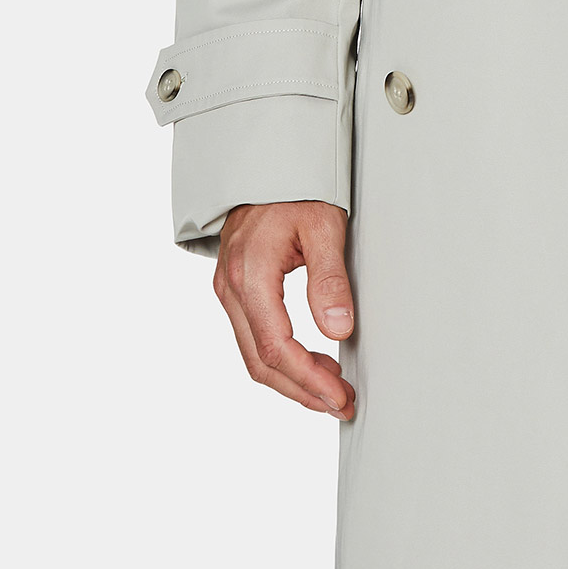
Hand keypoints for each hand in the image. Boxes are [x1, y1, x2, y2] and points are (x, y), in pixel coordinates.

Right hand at [213, 201, 355, 416]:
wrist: (267, 165)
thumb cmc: (297, 189)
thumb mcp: (324, 226)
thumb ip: (329, 278)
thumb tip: (339, 331)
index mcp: (250, 274)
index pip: (275, 346)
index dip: (307, 379)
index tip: (337, 396)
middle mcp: (231, 288)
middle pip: (259, 362)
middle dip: (300, 390)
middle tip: (339, 403)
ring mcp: (228, 291)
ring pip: (253, 355)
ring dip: (291, 379)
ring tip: (332, 389)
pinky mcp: (236, 291)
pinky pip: (253, 337)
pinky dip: (280, 359)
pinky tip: (312, 363)